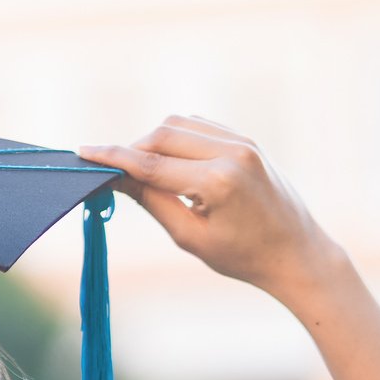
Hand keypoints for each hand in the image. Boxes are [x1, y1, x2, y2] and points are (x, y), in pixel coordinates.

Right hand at [80, 116, 341, 301]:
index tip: (83, 152)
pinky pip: (200, 125)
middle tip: (117, 175)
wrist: (296, 252)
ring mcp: (243, 141)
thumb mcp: (190, 236)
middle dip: (133, 150)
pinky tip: (173, 162)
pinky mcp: (247, 140)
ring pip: (179, 123)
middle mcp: (232, 152)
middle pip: (161, 134)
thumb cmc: (243, 256)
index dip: (112, 157)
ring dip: (154, 142)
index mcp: (217, 181)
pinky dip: (178, 138)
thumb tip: (116, 178)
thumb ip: (151, 201)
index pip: (150, 163)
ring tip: (148, 173)